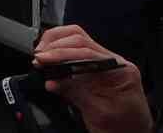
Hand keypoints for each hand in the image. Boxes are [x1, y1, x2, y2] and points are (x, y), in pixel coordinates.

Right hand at [33, 25, 151, 132]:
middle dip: (55, 46)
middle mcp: (113, 62)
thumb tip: (52, 81)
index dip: (61, 53)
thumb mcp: (99, 113)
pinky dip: (58, 52)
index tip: (44, 59)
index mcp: (121, 70)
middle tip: (38, 57)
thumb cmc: (124, 126)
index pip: (87, 52)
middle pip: (80, 39)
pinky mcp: (93, 68)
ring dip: (55, 44)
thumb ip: (76, 94)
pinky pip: (74, 52)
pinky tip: (49, 60)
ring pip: (76, 40)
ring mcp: (103, 63)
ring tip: (41, 55)